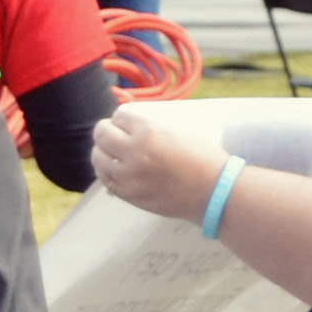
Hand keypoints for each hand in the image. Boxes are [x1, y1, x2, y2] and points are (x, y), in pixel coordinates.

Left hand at [87, 109, 223, 228]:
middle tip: (109, 132)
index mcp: (150, 131)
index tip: (121, 119)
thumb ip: (155, 128)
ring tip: (107, 150)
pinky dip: (105, 171)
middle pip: (102, 135)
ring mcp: (128, 175)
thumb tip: (134, 122)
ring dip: (101, 151)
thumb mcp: (180, 130)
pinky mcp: (128, 194)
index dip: (118, 117)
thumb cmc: (204, 158)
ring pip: (99, 158)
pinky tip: (109, 168)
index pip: (119, 116)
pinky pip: (105, 180)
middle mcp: (134, 152)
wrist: (213, 191)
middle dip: (104, 130)